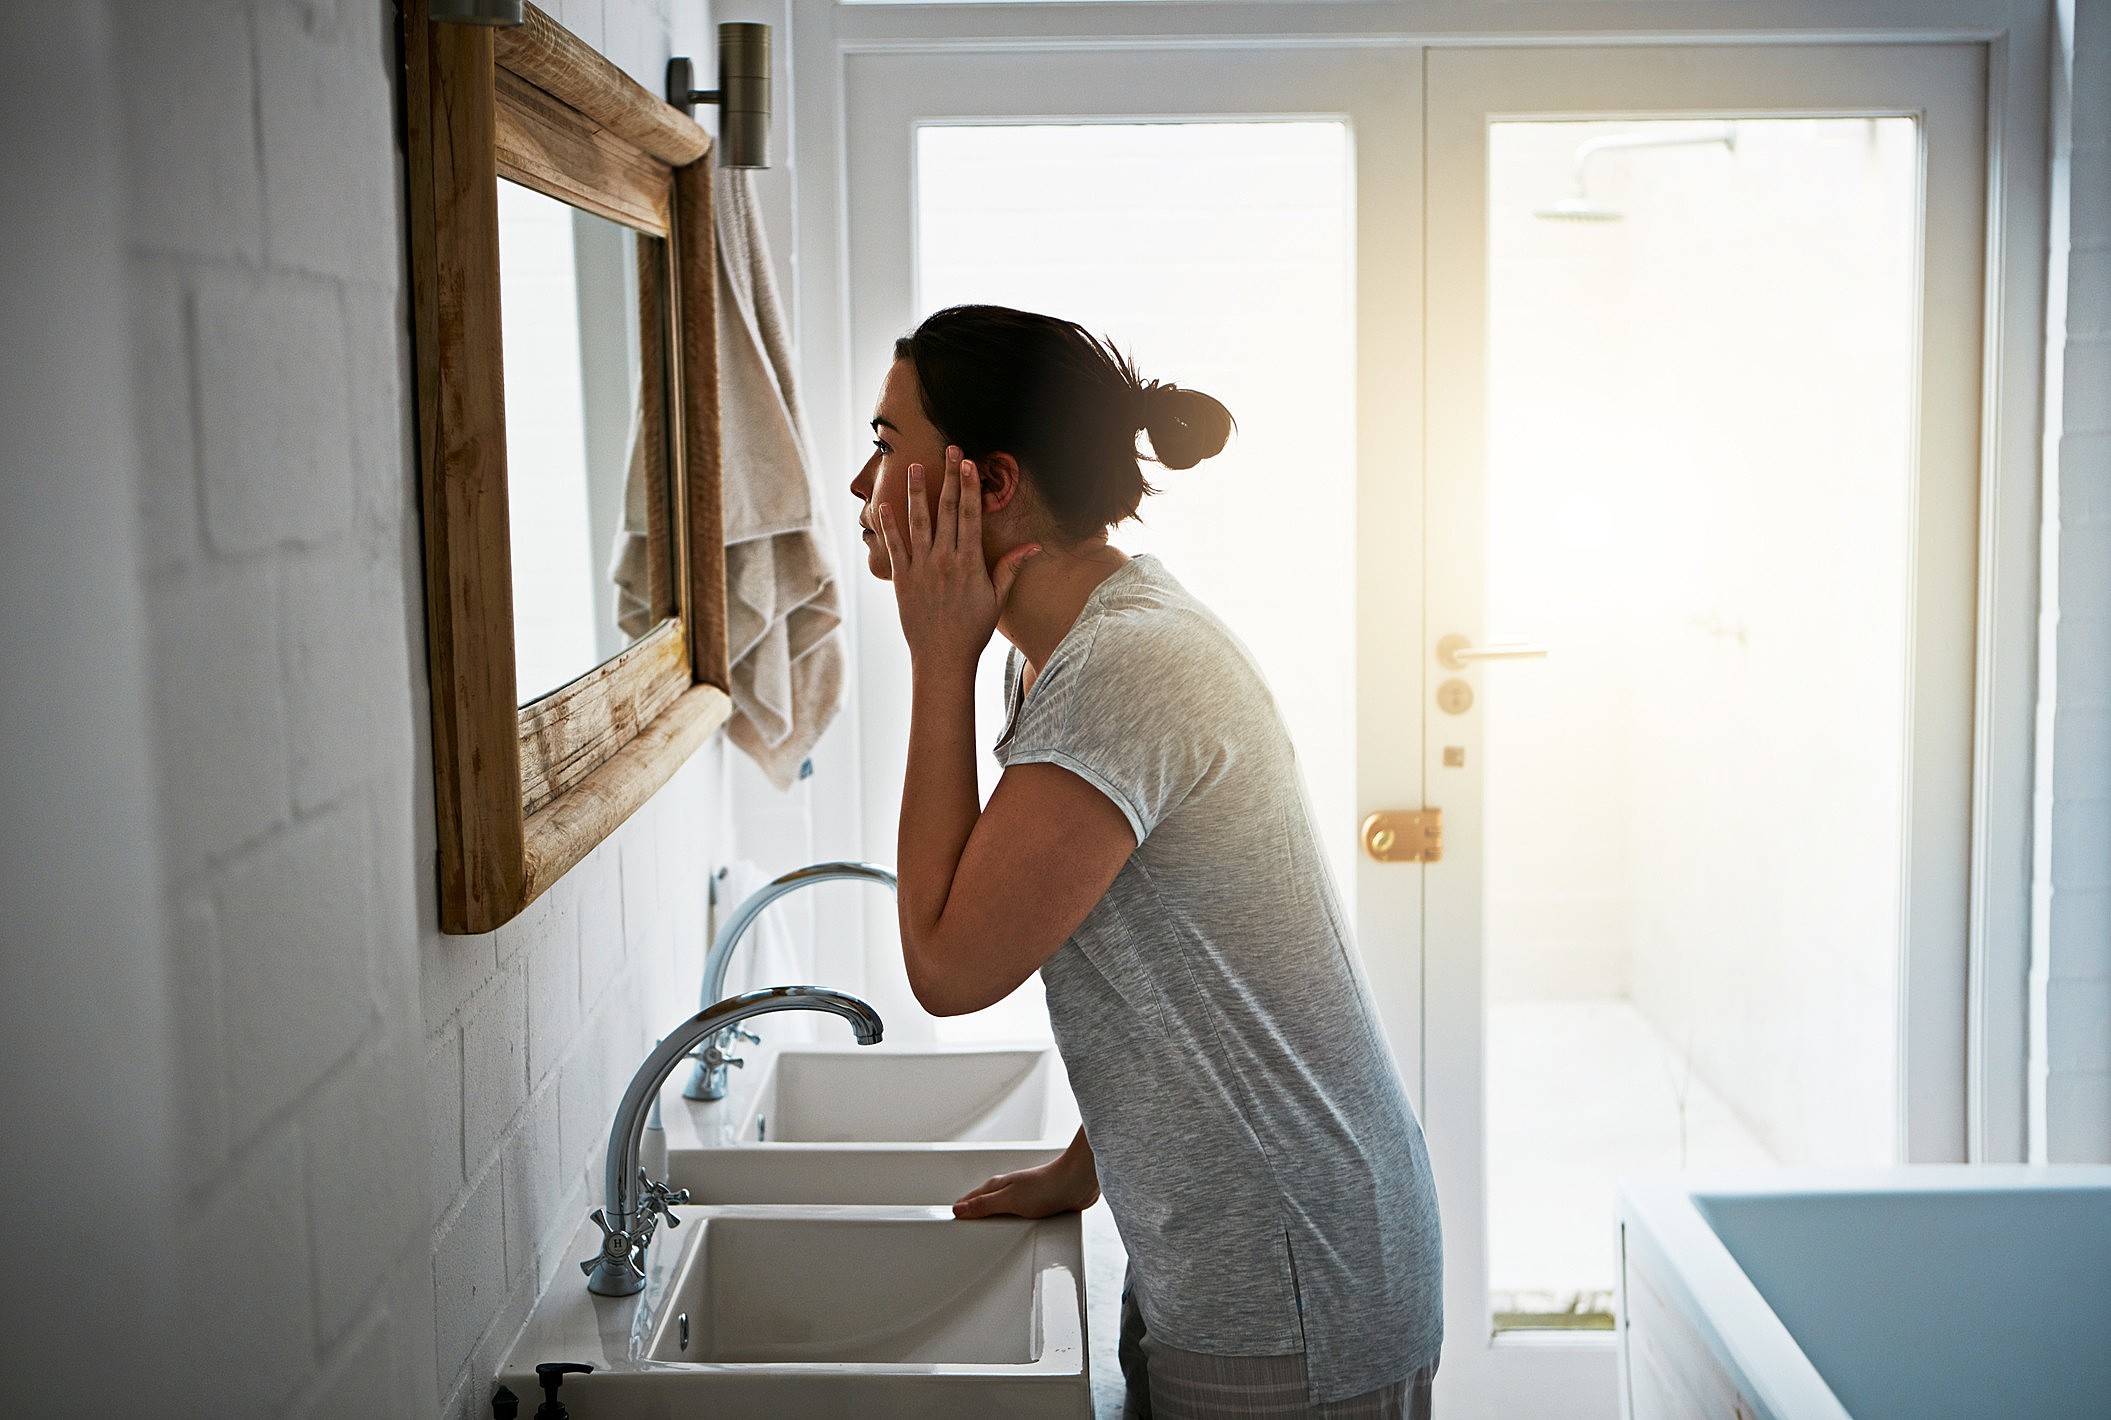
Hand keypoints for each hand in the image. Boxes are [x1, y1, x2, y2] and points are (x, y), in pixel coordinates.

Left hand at [877, 446, 1039, 673]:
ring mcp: (921, 569)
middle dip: (948, 478)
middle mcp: (944, 561)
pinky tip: (883, 504)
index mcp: (969, 563)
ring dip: (914, 492)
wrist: (942, 658)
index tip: (968, 463)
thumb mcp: (997, 598)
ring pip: (917, 522)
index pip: (970, 515)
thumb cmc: (973, 630)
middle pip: (946, 511)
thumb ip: (1011, 567)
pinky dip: (887, 525)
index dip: (969, 486)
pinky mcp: (902, 579)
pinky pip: (893, 547)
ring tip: (912, 466)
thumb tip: (1034, 546)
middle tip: (949, 451)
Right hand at [953, 1144, 1099, 1219]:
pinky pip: (1018, 1217)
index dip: (960, 1209)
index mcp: (997, 1186)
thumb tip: (959, 1210)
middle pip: (984, 1204)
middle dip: (974, 1214)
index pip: (971, 1200)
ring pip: (1001, 1211)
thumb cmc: (1047, 1185)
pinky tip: (1012, 1229)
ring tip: (982, 1229)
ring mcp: (1024, 1199)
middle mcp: (1009, 1191)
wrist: (1077, 1183)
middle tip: (962, 1225)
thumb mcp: (1009, 1200)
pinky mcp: (1039, 1207)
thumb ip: (984, 1206)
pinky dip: (1011, 1223)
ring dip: (993, 1219)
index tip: (950, 1219)